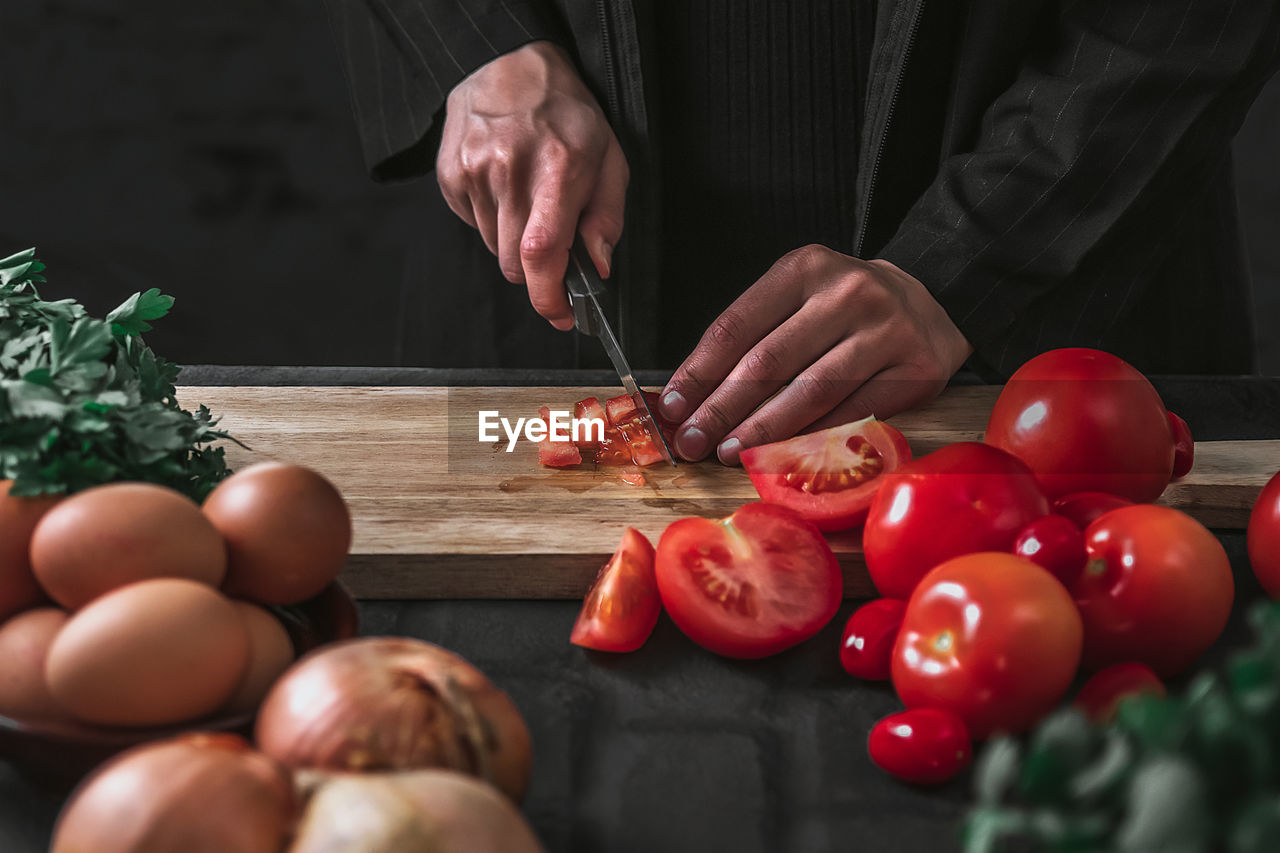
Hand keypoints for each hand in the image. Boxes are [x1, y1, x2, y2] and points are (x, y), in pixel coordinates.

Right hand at [436, 41, 628, 329]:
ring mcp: (473, 172)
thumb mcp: (608, 156)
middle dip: (537, 270)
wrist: (508, 63)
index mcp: (557, 168)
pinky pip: (473, 226)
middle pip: (514, 263)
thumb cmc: (566, 114)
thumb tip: (599, 267)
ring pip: (493, 249)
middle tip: (554, 244)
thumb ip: (607, 216)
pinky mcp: (450, 175)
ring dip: (513, 242)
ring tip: (528, 199)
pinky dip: (492, 220)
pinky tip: (504, 186)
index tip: (562, 316)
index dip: (549, 297)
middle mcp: (509, 171)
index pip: (542, 252)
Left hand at [656, 245, 973, 463]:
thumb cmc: (842, 307)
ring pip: (811, 392)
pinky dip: (811, 438)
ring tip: (728, 452)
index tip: (673, 407)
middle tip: (692, 442)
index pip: (737, 326)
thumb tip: (686, 397)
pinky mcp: (915, 370)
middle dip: (722, 408)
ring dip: (762, 430)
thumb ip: (746, 338)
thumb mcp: (794, 298)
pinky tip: (780, 455)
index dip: (699, 372)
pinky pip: (851, 413)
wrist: (928, 302)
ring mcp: (887, 331)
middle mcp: (849, 292)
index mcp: (806, 268)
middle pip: (769, 361)